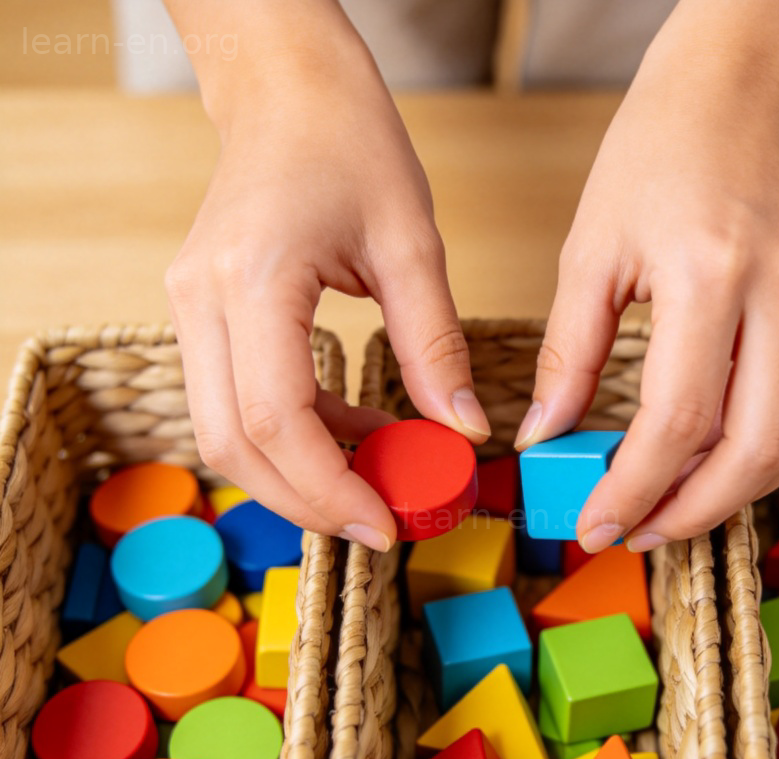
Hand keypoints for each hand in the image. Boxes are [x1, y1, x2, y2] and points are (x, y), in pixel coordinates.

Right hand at [164, 4, 488, 549]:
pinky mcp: (204, 316)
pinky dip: (299, 435)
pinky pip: (241, 403)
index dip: (329, 488)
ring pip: (227, 433)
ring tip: (379, 478)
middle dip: (307, 500)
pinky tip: (358, 433)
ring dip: (300, 473)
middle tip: (379, 522)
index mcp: (252, 278)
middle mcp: (201, 301)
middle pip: (234, 444)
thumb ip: (435, 346)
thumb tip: (463, 431)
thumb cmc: (348, 141)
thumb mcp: (411, 244)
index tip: (385, 525)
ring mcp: (191, 309)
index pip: (276, 419)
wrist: (286, 90)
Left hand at [516, 2, 778, 552]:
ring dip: (732, 495)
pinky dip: (764, 457)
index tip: (593, 526)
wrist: (740, 88)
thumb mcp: (589, 253)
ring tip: (669, 508)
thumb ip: (566, 356)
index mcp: (708, 275)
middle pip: (752, 452)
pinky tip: (713, 464)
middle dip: (688, 513)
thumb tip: (543, 439)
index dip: (632, 490)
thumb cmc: (656, 153)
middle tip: (633, 533)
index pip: (677, 422)